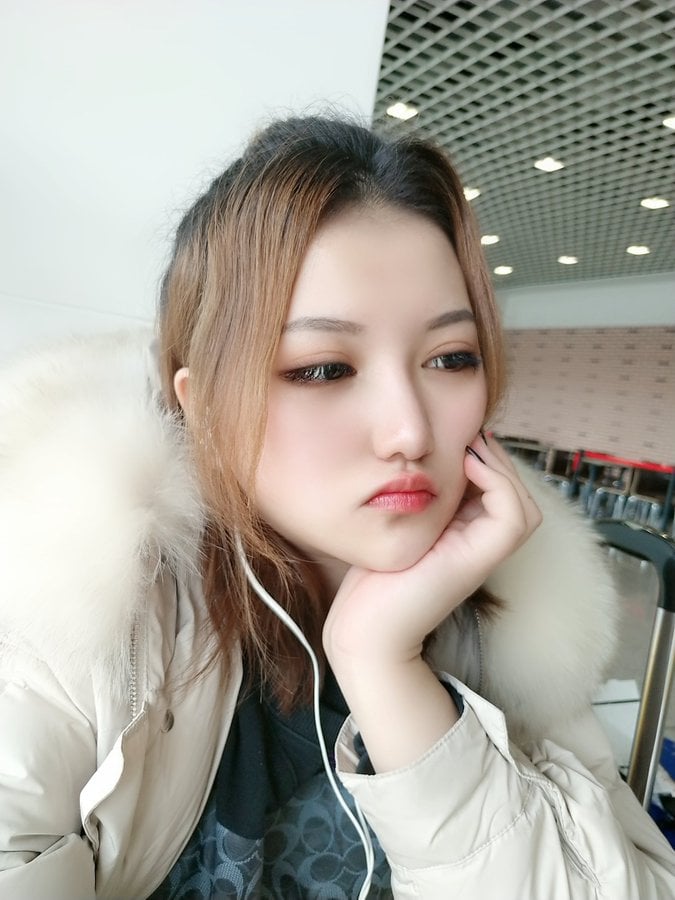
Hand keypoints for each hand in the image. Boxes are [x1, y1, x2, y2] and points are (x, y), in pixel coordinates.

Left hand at [323, 434, 541, 665]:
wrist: (364, 627)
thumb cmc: (371, 579)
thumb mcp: (398, 526)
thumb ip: (419, 501)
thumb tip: (423, 460)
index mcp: (464, 537)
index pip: (497, 493)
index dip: (488, 461)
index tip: (461, 438)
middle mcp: (480, 547)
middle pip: (518, 497)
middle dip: (499, 461)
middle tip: (471, 437)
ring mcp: (483, 554)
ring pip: (524, 506)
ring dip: (503, 470)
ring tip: (472, 449)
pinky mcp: (479, 559)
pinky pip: (514, 516)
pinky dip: (500, 484)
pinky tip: (468, 465)